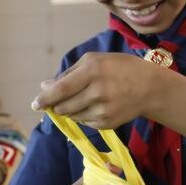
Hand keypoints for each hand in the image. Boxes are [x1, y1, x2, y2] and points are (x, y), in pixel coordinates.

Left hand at [32, 52, 160, 128]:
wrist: (150, 87)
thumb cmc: (119, 68)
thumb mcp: (94, 61)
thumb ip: (68, 74)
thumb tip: (44, 87)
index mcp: (92, 71)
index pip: (60, 90)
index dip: (45, 99)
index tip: (35, 104)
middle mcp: (97, 92)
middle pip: (63, 107)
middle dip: (56, 105)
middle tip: (60, 100)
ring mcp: (103, 110)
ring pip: (72, 116)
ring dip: (71, 109)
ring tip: (85, 98)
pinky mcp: (107, 123)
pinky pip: (85, 122)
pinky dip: (84, 115)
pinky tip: (98, 105)